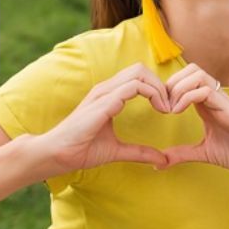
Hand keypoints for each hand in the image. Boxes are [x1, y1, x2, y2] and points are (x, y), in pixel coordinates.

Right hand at [42, 63, 170, 172]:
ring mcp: (104, 93)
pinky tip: (160, 110)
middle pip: (140, 69)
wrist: (58, 155)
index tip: (167, 109)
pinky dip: (152, 94)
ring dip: (159, 88)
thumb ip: (139, 152)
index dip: (157, 89)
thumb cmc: (81, 150)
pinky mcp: (104, 103)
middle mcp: (106, 89)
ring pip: (139, 73)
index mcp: (108, 95)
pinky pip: (133, 87)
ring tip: (167, 108)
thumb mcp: (117, 151)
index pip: (137, 77)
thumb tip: (161, 159)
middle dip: (160, 84)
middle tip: (170, 106)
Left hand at [157, 62, 228, 175]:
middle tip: (163, 105)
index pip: (187, 78)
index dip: (169, 87)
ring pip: (197, 74)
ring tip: (170, 108)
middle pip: (191, 69)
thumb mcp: (203, 152)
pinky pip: (206, 90)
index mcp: (208, 103)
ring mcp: (223, 100)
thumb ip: (182, 154)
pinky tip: (178, 112)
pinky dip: (187, 97)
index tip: (160, 107)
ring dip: (178, 88)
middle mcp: (216, 97)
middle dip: (172, 83)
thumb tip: (160, 163)